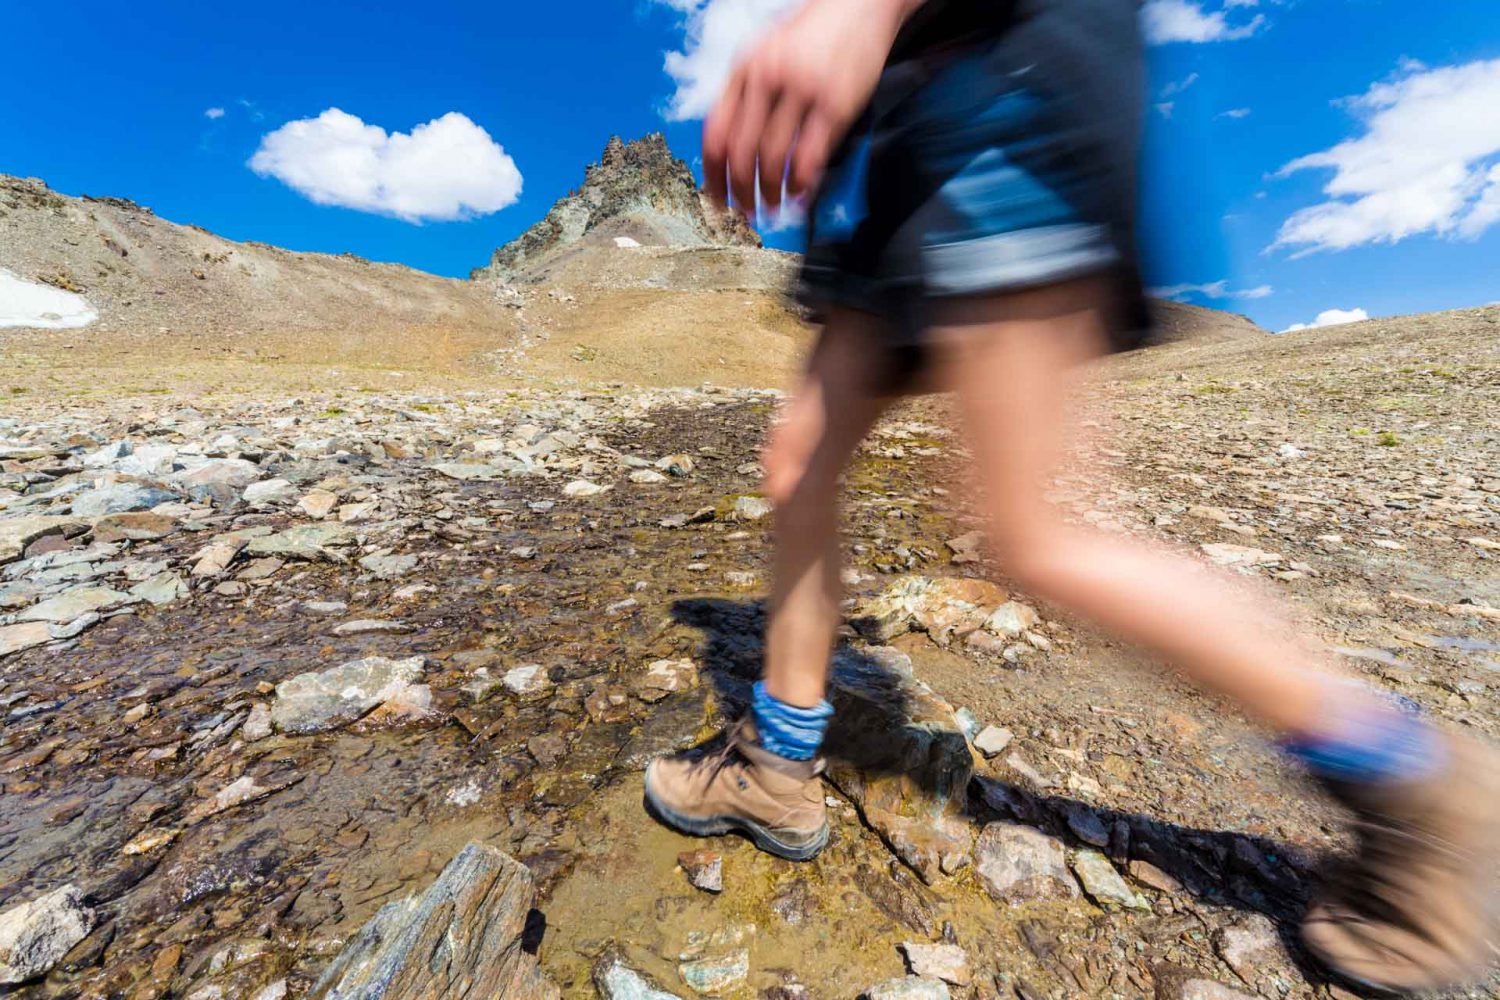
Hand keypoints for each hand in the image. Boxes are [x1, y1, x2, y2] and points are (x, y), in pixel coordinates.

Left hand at [703, 0, 918, 218]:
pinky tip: (799, 195)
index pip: (715, 133)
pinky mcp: (834, 104)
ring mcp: (801, 91)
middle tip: (745, 215)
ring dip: (770, 194)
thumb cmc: (814, 33)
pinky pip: (810, 156)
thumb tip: (732, 145)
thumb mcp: (768, 51)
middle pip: (740, 153)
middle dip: (740, 193)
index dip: (712, 174)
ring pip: (773, 159)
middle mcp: (766, 79)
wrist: (861, 3)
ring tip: (774, 210)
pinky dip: (801, 183)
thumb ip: (748, 92)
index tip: (716, 199)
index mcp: (744, 69)